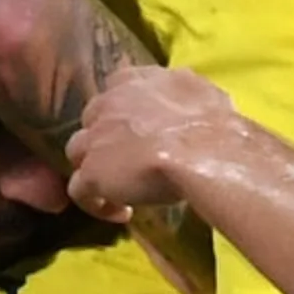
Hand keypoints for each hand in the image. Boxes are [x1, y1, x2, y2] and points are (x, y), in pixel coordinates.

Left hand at [67, 63, 260, 220]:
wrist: (206, 150)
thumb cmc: (214, 124)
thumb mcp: (202, 94)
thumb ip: (186, 96)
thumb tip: (194, 107)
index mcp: (134, 80)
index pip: (115, 90)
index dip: (123, 114)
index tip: (140, 133)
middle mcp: (108, 102)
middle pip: (93, 122)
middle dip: (106, 141)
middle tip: (131, 164)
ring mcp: (95, 137)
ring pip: (78, 153)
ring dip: (96, 170)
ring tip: (121, 191)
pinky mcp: (92, 171)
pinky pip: (79, 190)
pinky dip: (96, 203)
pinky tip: (121, 213)